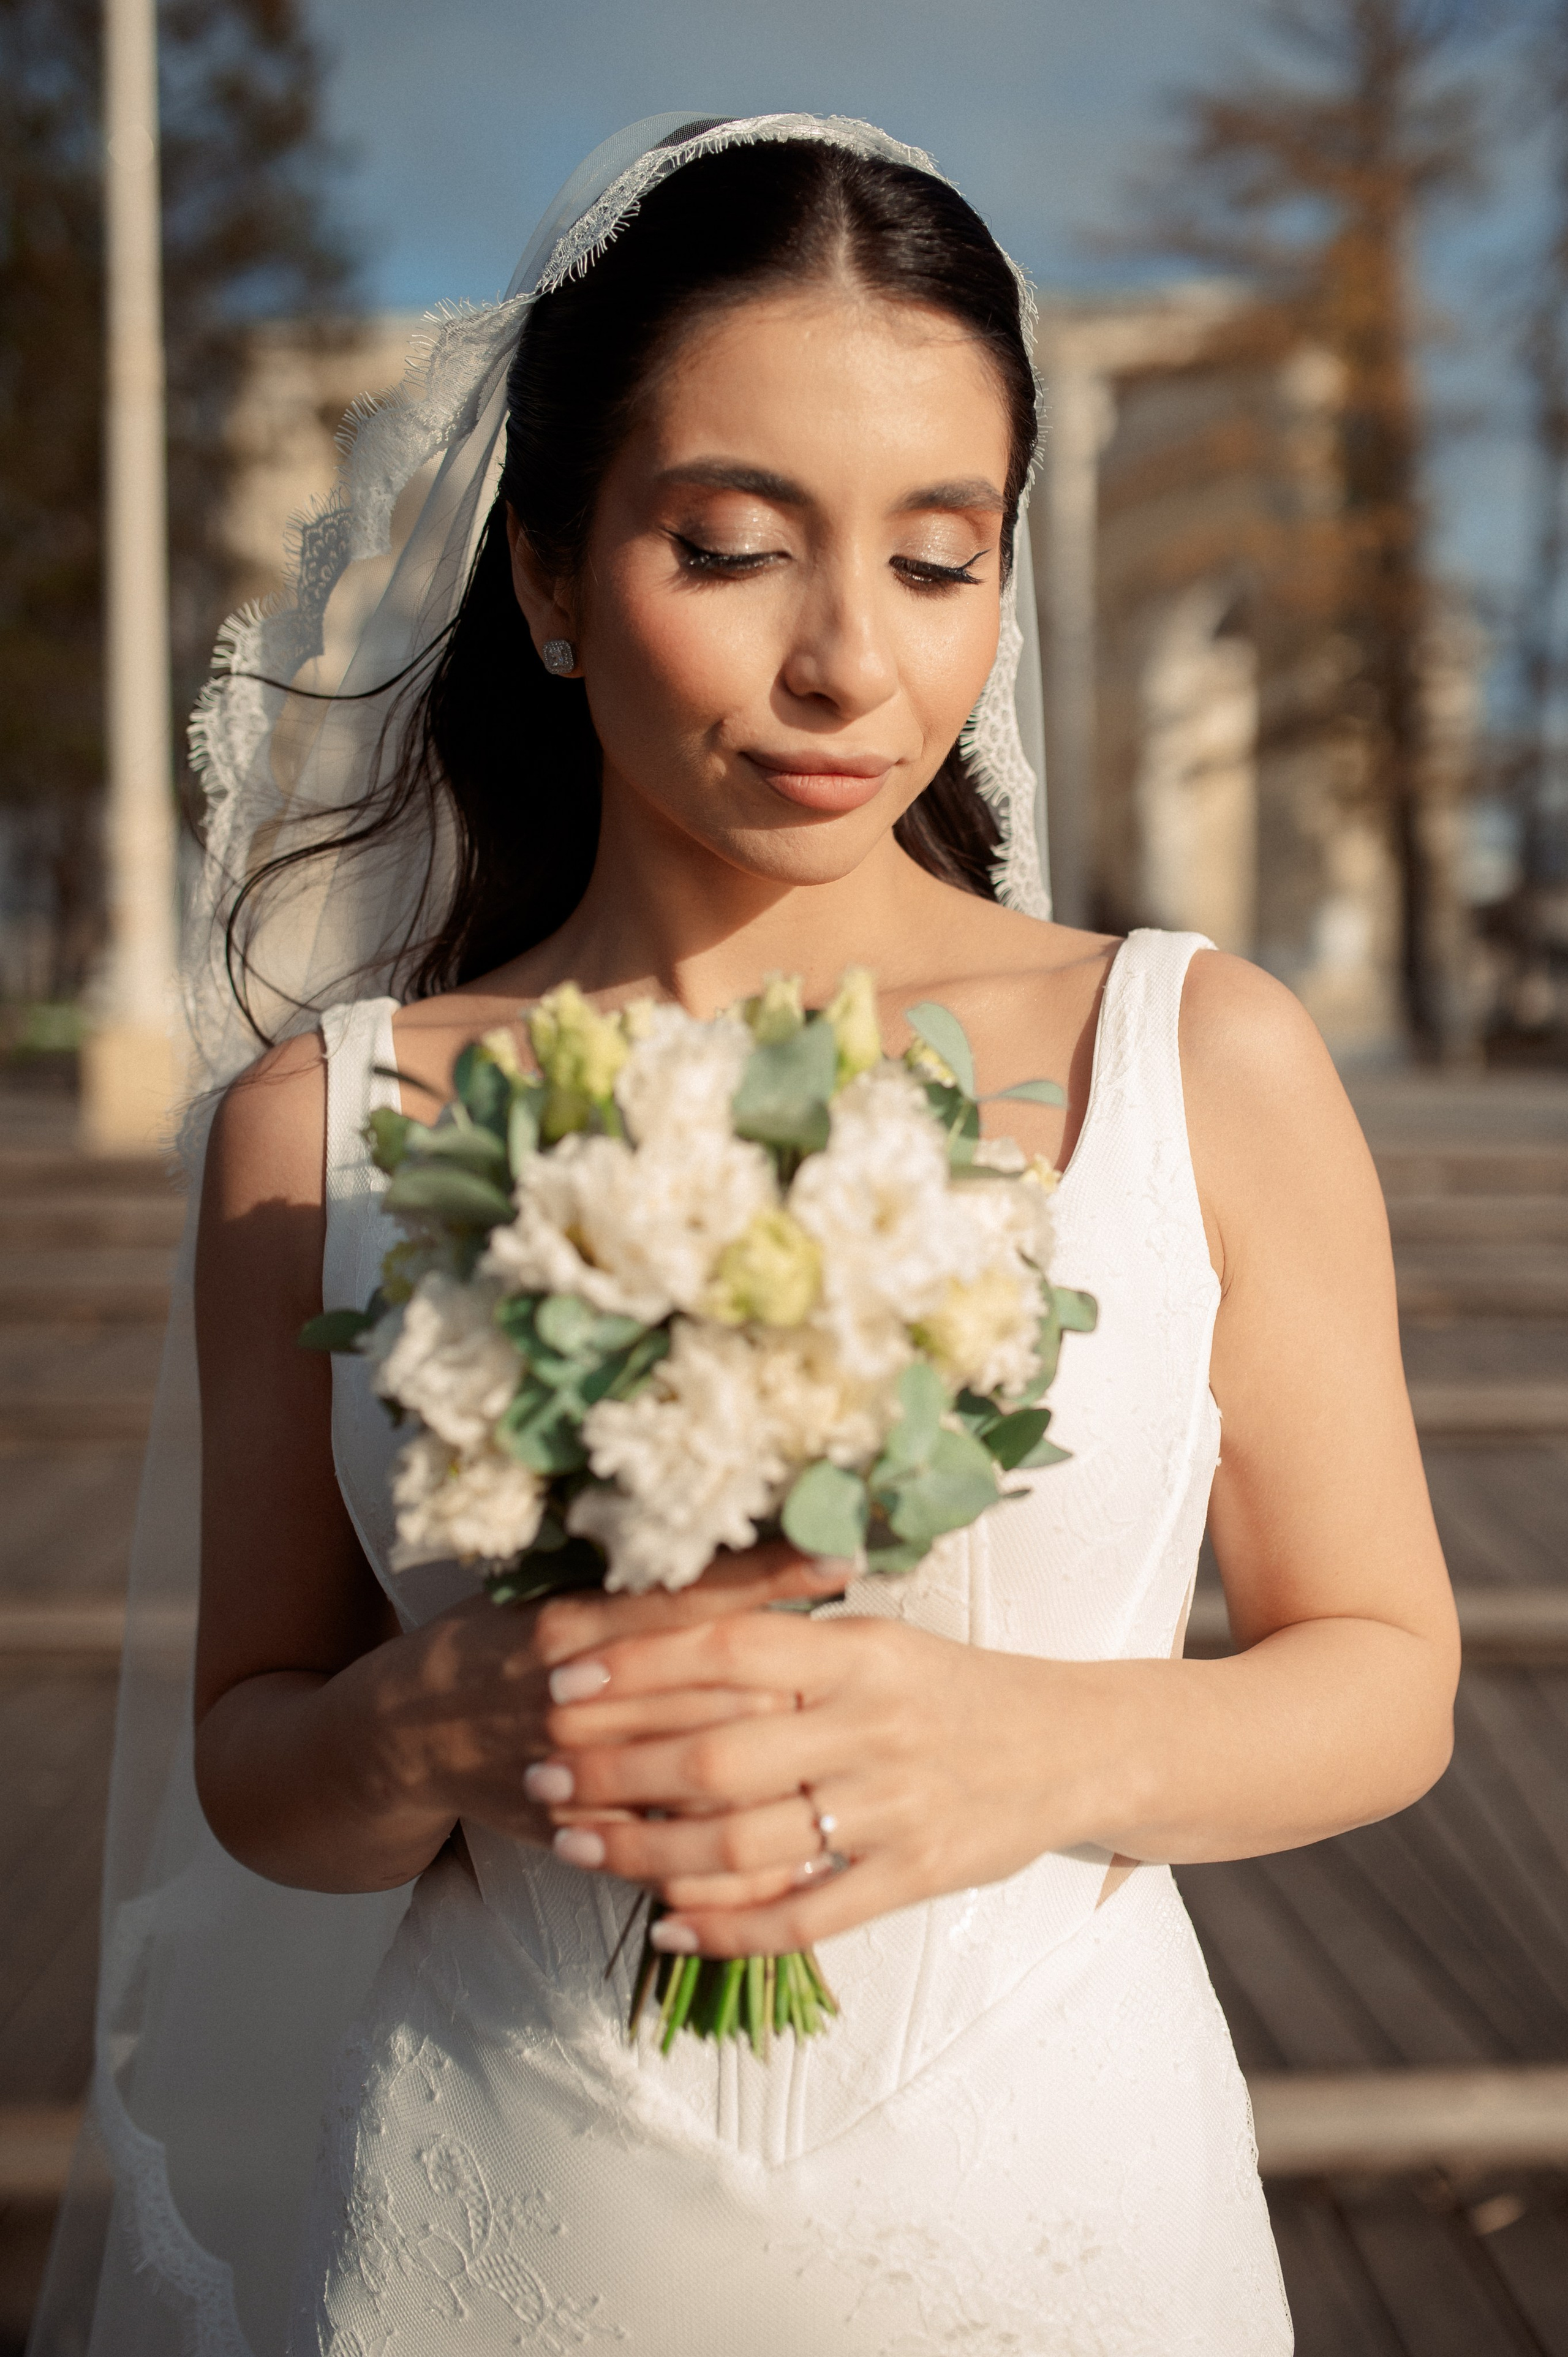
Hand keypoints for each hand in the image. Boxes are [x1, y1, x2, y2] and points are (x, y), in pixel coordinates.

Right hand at [343, 1544, 847, 1855]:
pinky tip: (808, 1825)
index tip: (846, 1552)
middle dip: (802, 1673)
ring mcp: (581, 1773)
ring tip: (865, 1733)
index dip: (771, 1574)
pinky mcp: (585, 1830)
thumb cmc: (486, 1644)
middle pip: (714, 1685)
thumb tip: (728, 1536)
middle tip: (887, 1658)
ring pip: (704, 1765)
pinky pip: (677, 1842)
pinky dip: (741, 1838)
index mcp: (569, 1623)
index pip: (691, 1595)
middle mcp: (576, 1697)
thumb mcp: (542, 1590)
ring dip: (787, 1751)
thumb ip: (628, 1580)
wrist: (403, 1740)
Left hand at [535, 1610, 1095, 1955]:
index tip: (561, 1681)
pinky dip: (726, 1929)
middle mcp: (869, 1726)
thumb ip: (787, 1635)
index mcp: (858, 1652)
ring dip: (645, 1851)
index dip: (636, 1666)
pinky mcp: (911, 1877)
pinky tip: (666, 1928)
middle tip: (539, 1775)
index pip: (727, 1649)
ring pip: (744, 1844)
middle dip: (613, 1769)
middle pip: (716, 1754)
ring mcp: (890, 1808)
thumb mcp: (878, 1639)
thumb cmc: (955, 1687)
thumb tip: (670, 1624)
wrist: (1076, 1745)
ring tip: (576, 1846)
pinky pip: (803, 1914)